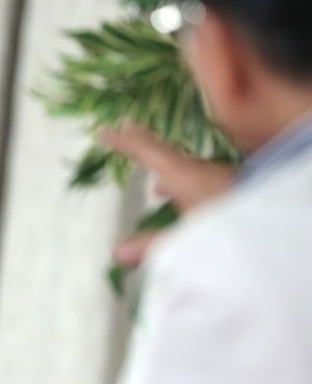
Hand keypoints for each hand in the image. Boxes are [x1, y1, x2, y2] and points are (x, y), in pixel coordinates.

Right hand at [99, 125, 234, 267]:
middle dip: (144, 149)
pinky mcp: (235, 189)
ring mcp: (221, 178)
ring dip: (169, 173)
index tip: (104, 131)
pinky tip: (190, 203)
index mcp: (185, 176)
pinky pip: (202, 182)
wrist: (280, 227)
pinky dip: (187, 187)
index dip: (124, 142)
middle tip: (126, 135)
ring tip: (156, 187)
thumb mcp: (187, 240)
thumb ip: (153, 246)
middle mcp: (202, 171)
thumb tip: (117, 253)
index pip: (147, 152)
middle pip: (167, 155)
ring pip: (187, 170)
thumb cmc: (231, 227)